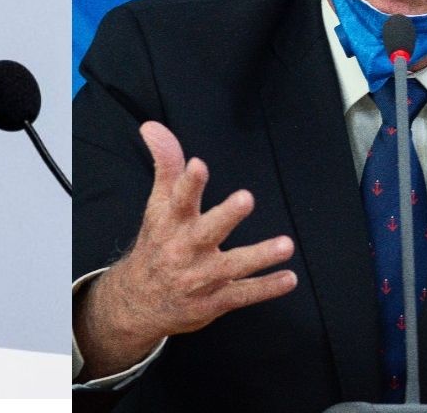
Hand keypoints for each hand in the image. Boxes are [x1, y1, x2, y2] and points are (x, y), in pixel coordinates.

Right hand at [74, 121, 297, 379]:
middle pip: (205, 232)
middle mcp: (184, 249)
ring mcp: (200, 277)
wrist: (137, 302)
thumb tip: (153, 126)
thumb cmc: (156, 244)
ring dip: (259, 256)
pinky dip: (266, 289)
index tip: (199, 165)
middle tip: (246, 198)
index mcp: (170, 223)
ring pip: (231, 267)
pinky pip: (242, 294)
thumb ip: (165, 165)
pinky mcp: (214, 300)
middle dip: (225, 216)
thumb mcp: (157, 204)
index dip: (188, 183)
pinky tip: (289, 279)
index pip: (178, 199)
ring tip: (286, 245)